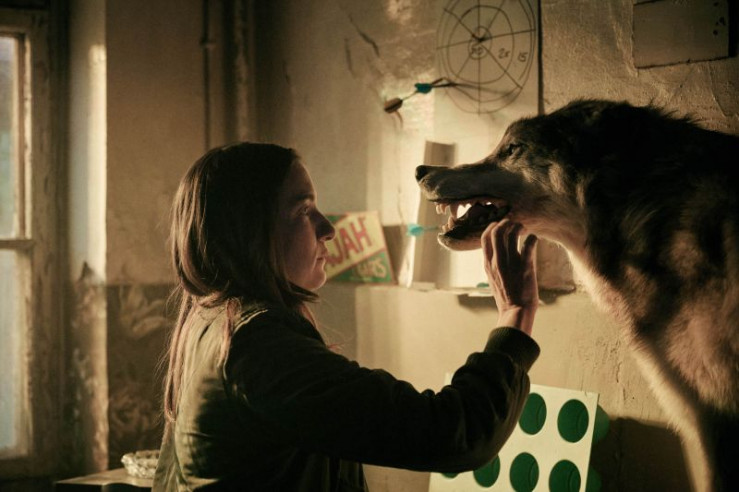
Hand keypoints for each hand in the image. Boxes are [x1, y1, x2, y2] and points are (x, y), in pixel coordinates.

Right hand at [481, 219, 538, 335]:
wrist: (515, 312)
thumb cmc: (505, 297)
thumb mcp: (492, 279)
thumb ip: (492, 265)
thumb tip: (495, 255)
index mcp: (488, 264)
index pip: (485, 237)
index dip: (492, 227)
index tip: (500, 225)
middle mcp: (497, 262)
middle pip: (497, 231)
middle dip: (506, 223)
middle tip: (514, 224)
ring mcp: (511, 263)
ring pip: (512, 234)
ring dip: (519, 227)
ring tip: (524, 229)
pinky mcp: (525, 267)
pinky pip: (529, 244)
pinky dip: (532, 238)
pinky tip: (534, 239)